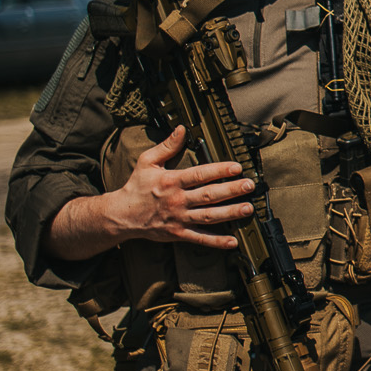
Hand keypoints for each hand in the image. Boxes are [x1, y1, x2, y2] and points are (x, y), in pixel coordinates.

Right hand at [46, 125, 260, 261]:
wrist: (121, 215)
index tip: (236, 167)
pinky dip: (217, 241)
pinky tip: (233, 241)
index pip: (199, 174)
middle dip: (231, 190)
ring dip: (230, 213)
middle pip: (208, 195)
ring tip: (248, 209)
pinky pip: (200, 238)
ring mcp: (179, 218)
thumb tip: (181, 129)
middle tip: (249, 185)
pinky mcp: (178, 233)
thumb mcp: (147, 162)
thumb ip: (166, 146)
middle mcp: (177, 200)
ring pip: (208, 216)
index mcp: (171, 181)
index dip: (219, 170)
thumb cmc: (136, 187)